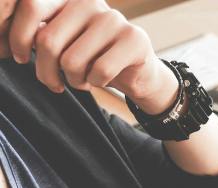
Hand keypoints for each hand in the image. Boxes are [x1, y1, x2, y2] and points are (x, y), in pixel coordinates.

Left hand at [0, 0, 177, 113]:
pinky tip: (99, 80)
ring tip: (81, 80)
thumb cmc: (92, 58)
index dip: (17, 37)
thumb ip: (38, 35)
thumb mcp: (61, 42)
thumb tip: (5, 45)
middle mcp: (90, 2)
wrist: (137, 72)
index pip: (31, 7)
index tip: (18, 58)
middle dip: (46, 71)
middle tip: (53, 82)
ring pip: (72, 60)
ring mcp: (114, 19)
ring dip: (73, 80)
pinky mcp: (134, 39)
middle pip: (48, 40)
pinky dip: (95, 83)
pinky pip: (99, 71)